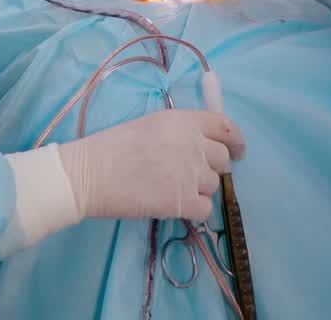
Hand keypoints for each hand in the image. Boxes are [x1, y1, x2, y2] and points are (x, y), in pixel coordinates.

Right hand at [59, 110, 245, 222]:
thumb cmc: (116, 144)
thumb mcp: (153, 123)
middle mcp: (194, 145)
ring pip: (214, 185)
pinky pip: (205, 209)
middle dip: (216, 167)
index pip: (226, 127)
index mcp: (185, 120)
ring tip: (176, 187)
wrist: (93, 172)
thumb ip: (182, 130)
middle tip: (197, 174)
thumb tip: (204, 143)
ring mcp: (191, 175)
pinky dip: (195, 209)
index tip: (237, 151)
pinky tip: (177, 204)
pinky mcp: (183, 203)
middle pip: (224, 159)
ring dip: (201, 188)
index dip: (236, 140)